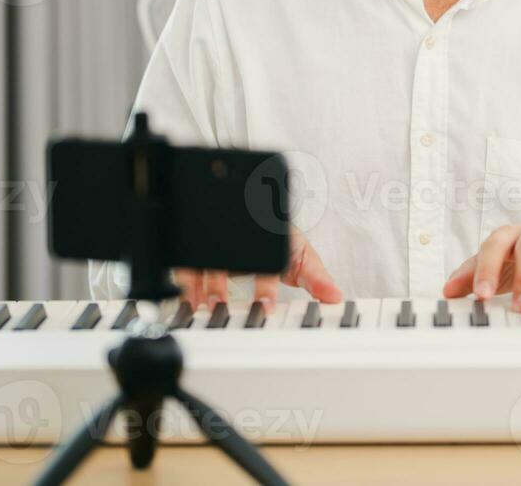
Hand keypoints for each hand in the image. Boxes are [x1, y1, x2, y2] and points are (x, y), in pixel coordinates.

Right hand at [175, 226, 341, 307]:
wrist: (264, 213)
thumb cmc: (281, 239)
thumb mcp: (300, 255)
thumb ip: (316, 277)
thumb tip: (335, 296)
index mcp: (267, 242)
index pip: (265, 262)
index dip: (264, 285)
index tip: (264, 306)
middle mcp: (241, 241)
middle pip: (225, 260)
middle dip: (219, 284)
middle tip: (220, 306)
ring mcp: (220, 244)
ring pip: (202, 261)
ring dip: (198, 284)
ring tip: (201, 305)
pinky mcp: (202, 250)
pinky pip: (187, 264)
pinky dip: (186, 283)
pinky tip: (188, 299)